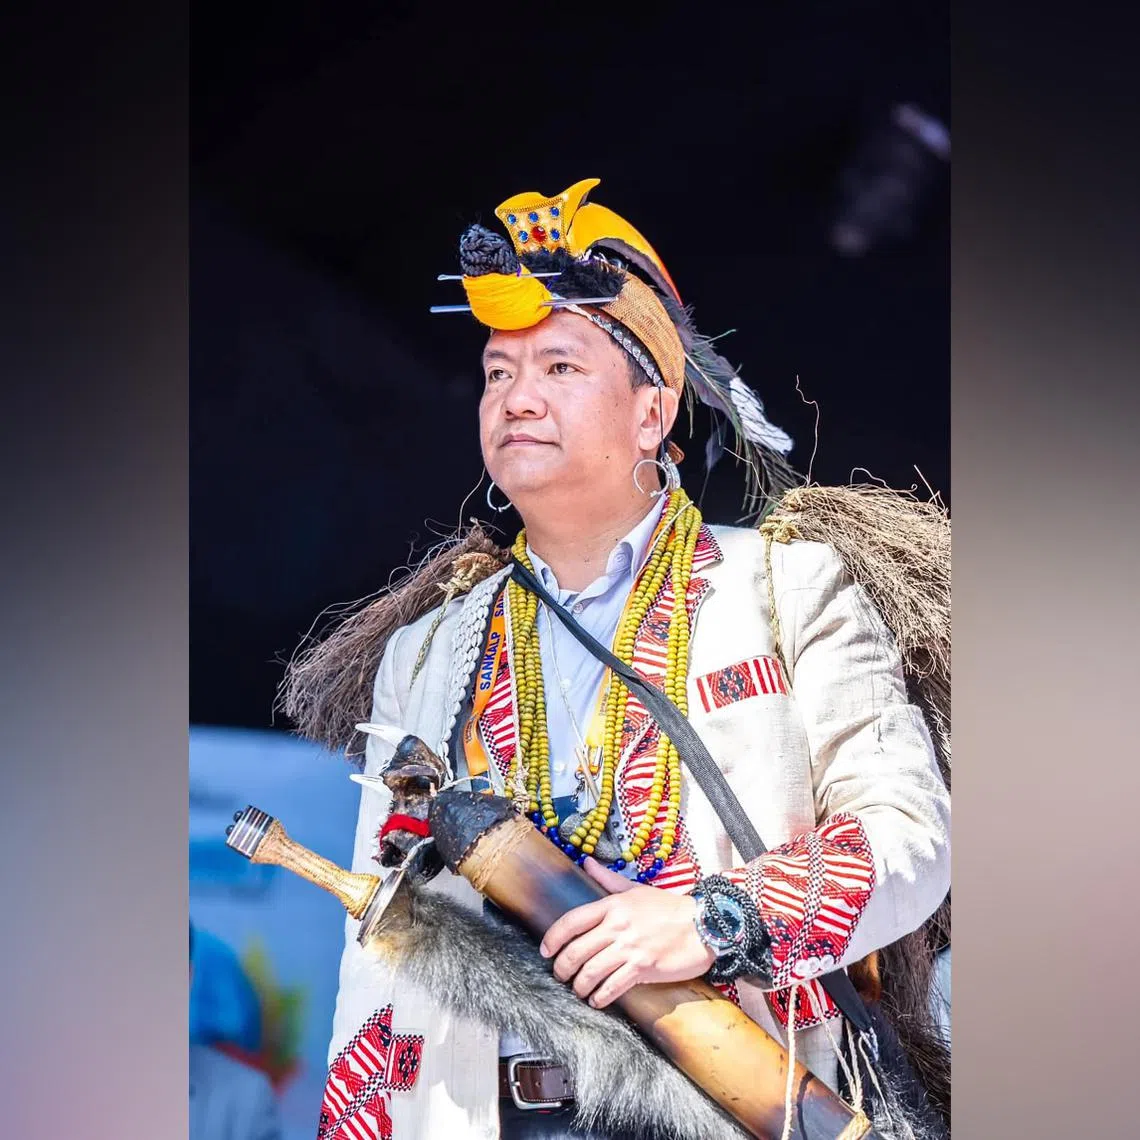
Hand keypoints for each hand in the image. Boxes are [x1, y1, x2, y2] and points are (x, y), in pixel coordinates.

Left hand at [539, 858, 716, 1008]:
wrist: (703, 925)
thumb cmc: (669, 908)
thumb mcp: (636, 888)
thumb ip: (608, 879)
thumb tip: (586, 863)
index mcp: (613, 905)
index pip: (571, 921)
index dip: (553, 938)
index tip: (545, 951)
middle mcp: (617, 926)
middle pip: (576, 951)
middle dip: (561, 968)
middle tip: (560, 975)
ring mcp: (630, 948)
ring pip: (591, 972)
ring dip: (579, 985)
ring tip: (578, 989)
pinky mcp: (643, 968)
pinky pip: (612, 987)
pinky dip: (600, 997)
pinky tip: (597, 999)